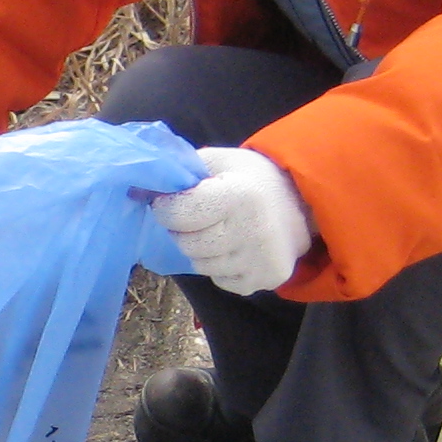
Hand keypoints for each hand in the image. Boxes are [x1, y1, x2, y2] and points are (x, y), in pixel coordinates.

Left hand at [152, 148, 312, 294]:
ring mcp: (260, 260)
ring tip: (221, 230)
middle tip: (198, 217)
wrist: (302, 202)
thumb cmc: (251, 178)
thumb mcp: (218, 161)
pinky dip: (221, 267)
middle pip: (186, 244)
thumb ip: (180, 172)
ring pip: (201, 265)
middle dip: (183, 230)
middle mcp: (252, 231)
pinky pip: (220, 280)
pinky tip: (237, 247)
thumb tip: (139, 190)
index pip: (178, 214)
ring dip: (202, 249)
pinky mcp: (267, 280)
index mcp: (238, 196)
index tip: (171, 202)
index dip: (166, 208)